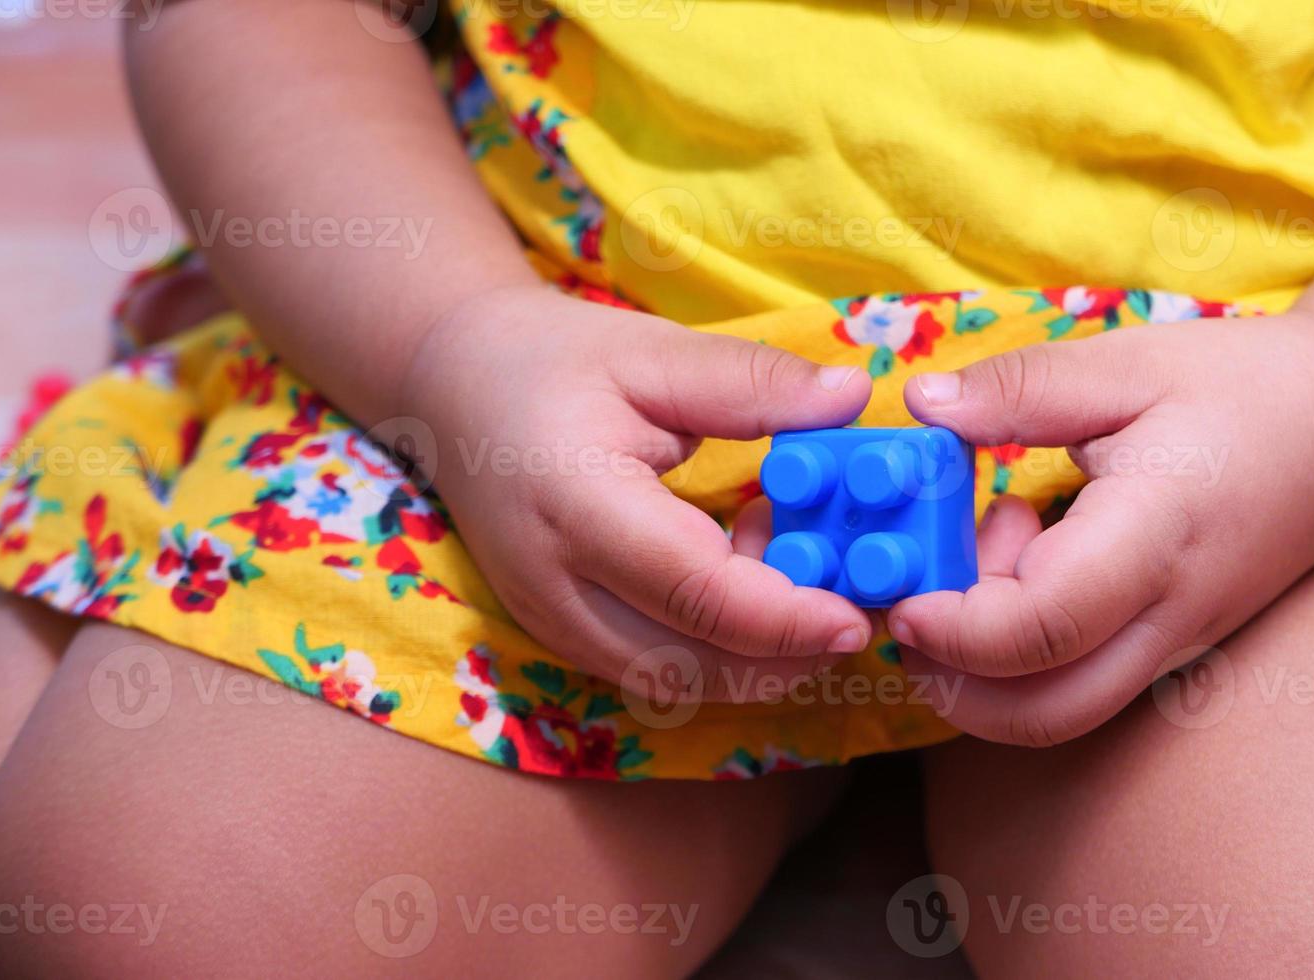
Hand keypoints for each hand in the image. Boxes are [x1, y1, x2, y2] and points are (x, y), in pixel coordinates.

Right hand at [402, 285, 876, 700]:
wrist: (455, 392)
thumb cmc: (552, 363)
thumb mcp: (652, 352)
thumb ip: (751, 382)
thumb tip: (852, 399)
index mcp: (574, 505)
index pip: (694, 593)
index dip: (785, 617)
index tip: (858, 616)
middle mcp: (555, 587)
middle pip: (691, 664)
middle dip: (788, 650)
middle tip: (854, 591)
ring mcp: (553, 623)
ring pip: (679, 681)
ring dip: (756, 650)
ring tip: (790, 559)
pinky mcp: (564, 637)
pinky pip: (660, 670)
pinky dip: (721, 646)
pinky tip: (747, 575)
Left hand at [887, 312, 1313, 744]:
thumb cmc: (1239, 388)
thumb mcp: (1124, 364)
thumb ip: (1018, 389)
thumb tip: (921, 404)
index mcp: (1153, 538)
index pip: (1041, 628)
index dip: (953, 627)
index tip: (901, 588)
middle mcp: (1164, 617)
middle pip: (1041, 712)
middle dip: (949, 678)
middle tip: (911, 594)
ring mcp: (1169, 646)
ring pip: (1056, 709)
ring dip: (985, 659)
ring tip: (993, 542)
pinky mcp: (1163, 649)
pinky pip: (1076, 680)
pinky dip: (1021, 646)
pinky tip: (1028, 551)